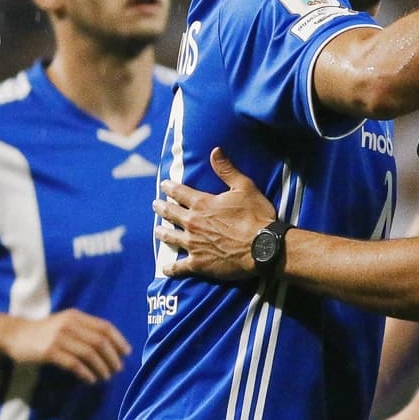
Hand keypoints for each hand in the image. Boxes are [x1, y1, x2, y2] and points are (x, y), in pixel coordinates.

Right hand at [2, 309, 129, 383]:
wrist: (15, 335)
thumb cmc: (44, 331)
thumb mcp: (66, 323)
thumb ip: (84, 329)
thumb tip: (109, 345)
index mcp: (77, 316)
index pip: (105, 327)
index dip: (119, 340)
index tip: (126, 353)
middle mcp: (70, 325)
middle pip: (100, 341)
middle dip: (112, 357)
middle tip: (118, 369)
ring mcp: (59, 338)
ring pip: (89, 353)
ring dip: (101, 367)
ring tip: (106, 377)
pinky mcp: (50, 352)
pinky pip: (74, 363)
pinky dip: (85, 372)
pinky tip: (90, 379)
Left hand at [153, 147, 275, 279]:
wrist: (263, 247)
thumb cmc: (256, 216)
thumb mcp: (245, 187)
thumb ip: (227, 169)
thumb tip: (215, 150)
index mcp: (203, 204)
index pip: (180, 192)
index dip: (170, 187)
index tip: (163, 184)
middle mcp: (193, 223)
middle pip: (171, 214)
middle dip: (161, 208)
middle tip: (155, 205)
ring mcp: (193, 245)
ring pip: (171, 237)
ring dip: (162, 233)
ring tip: (157, 231)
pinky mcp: (198, 264)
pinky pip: (179, 267)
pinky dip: (171, 268)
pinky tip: (166, 268)